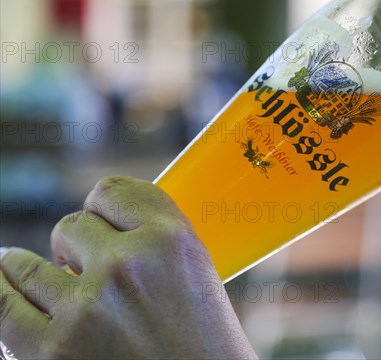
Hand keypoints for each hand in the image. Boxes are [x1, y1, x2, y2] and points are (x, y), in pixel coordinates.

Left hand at [0, 176, 256, 359]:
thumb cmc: (205, 343)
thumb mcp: (198, 275)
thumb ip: (156, 240)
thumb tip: (103, 225)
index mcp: (171, 241)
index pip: (112, 192)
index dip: (101, 205)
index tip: (97, 217)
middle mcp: (129, 264)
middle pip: (72, 226)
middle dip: (75, 246)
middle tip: (80, 266)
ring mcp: (88, 306)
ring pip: (27, 263)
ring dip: (25, 269)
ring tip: (21, 271)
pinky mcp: (53, 349)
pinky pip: (1, 306)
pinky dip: (1, 294)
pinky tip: (3, 286)